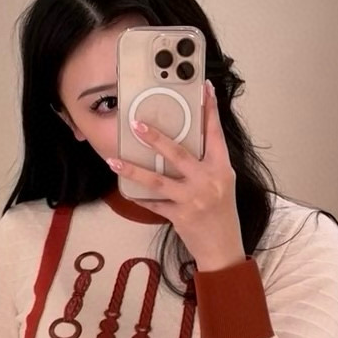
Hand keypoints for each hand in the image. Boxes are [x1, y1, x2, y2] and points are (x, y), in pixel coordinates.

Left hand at [107, 79, 242, 267]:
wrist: (223, 248)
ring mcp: (193, 199)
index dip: (210, 110)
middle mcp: (208, 181)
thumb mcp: (222, 183)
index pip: (215, 134)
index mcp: (222, 169)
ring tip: (113, 159)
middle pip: (179, 154)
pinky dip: (138, 197)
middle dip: (156, 138)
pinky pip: (153, 203)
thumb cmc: (222, 212)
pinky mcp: (179, 215)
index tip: (204, 88)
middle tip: (136, 124)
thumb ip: (207, 163)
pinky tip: (124, 190)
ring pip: (158, 180)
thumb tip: (187, 140)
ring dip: (133, 170)